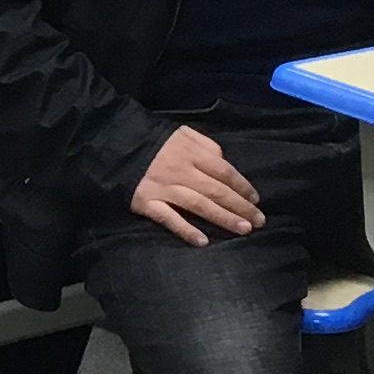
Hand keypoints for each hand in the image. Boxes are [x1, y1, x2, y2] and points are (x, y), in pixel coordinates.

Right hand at [129, 126, 261, 243]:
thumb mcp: (182, 132)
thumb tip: (224, 162)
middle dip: (240, 206)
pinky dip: (186, 230)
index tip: (255, 199)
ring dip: (223, 218)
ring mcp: (165, 189)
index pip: (224, 171)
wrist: (114, 144)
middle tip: (259, 221)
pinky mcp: (147, 203)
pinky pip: (169, 219)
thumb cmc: (153, 139)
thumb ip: (205, 145)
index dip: (242, 186)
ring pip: (199, 206)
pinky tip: (203, 241)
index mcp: (191, 153)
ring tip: (243, 229)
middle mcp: (182, 172)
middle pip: (217, 191)